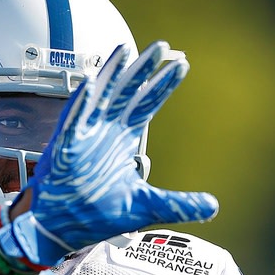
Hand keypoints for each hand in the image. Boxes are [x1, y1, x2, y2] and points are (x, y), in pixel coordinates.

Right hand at [0, 41, 218, 267]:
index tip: (182, 65)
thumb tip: (212, 206)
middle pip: (128, 91)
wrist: (61, 228)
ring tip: (127, 49)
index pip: (147, 104)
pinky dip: (83, 101)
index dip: (162, 85)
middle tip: (162, 46)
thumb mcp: (146, 207)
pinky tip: (93, 81)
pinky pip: (74, 119)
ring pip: (101, 95)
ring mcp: (84, 135)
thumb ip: (179, 204)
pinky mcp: (66, 146)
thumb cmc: (96, 215)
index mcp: (123, 138)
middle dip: (144, 68)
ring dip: (113, 73)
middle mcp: (105, 130)